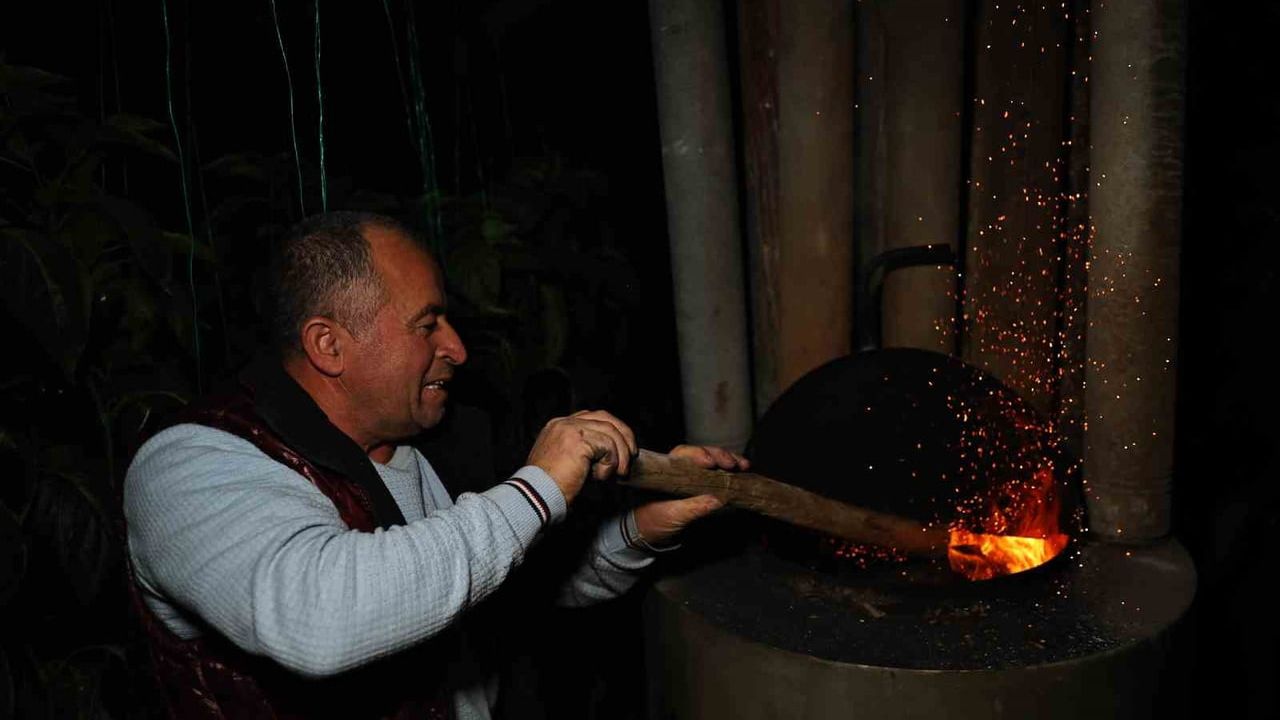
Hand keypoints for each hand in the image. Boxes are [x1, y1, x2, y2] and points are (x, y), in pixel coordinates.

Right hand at [526, 410, 636, 503]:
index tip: (624, 446)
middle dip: (624, 435)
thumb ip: (584, 451)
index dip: (613, 429)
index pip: (593, 417)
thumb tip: (611, 453)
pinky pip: (608, 446)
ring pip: (610, 432)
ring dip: (620, 455)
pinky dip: (610, 463)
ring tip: (618, 473)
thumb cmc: (549, 488)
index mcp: (558, 426)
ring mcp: (570, 429)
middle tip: (632, 455)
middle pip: (605, 418)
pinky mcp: (578, 440)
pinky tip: (601, 477)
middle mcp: (563, 422)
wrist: (536, 497)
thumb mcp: (567, 463)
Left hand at [632, 445, 748, 547]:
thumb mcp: (672, 516)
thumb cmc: (655, 520)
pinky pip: (719, 474)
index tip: (710, 462)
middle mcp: (681, 468)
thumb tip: (718, 500)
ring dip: (729, 460)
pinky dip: (732, 472)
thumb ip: (692, 508)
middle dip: (719, 455)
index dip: (699, 454)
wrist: (651, 534)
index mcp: (667, 470)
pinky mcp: (705, 485)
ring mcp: (694, 475)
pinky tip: (744, 472)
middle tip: (732, 464)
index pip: (684, 454)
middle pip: (702, 454)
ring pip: (713, 461)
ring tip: (743, 465)